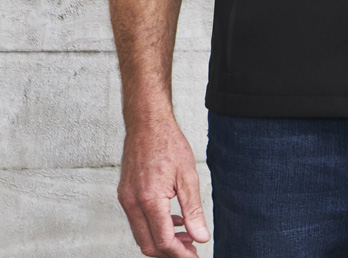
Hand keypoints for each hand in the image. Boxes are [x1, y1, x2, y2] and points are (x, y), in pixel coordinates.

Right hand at [117, 118, 210, 256]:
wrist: (147, 123)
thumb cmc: (168, 143)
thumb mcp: (188, 176)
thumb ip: (193, 210)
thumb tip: (201, 237)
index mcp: (150, 200)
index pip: (164, 241)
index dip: (180, 254)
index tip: (195, 256)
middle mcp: (133, 203)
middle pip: (149, 245)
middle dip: (171, 252)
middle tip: (191, 250)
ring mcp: (126, 199)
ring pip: (142, 236)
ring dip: (163, 241)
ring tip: (186, 236)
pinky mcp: (125, 194)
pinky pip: (138, 221)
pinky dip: (154, 227)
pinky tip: (173, 221)